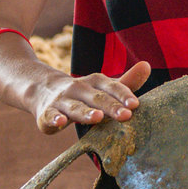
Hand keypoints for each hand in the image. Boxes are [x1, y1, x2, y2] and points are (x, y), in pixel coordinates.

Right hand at [32, 60, 149, 134]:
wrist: (41, 89)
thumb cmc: (82, 93)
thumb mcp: (102, 87)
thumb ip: (125, 82)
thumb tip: (147, 65)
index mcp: (94, 82)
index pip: (110, 86)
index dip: (123, 94)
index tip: (135, 104)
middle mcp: (78, 88)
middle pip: (96, 98)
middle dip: (111, 106)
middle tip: (126, 115)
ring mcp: (61, 101)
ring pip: (75, 107)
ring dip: (86, 112)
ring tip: (97, 117)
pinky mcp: (46, 113)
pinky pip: (49, 117)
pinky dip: (54, 119)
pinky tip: (60, 123)